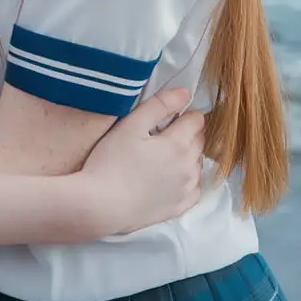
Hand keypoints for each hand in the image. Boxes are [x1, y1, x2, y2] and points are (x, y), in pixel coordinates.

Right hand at [82, 87, 204, 233]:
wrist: (101, 206)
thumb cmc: (111, 161)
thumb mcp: (131, 125)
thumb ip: (159, 105)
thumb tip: (185, 92)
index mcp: (179, 143)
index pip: (196, 120)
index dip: (184, 113)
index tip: (169, 115)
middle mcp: (190, 167)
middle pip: (200, 141)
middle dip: (187, 132)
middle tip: (163, 133)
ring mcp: (187, 189)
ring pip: (199, 164)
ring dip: (188, 155)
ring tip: (164, 155)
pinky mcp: (180, 207)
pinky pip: (195, 188)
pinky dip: (188, 179)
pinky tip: (171, 177)